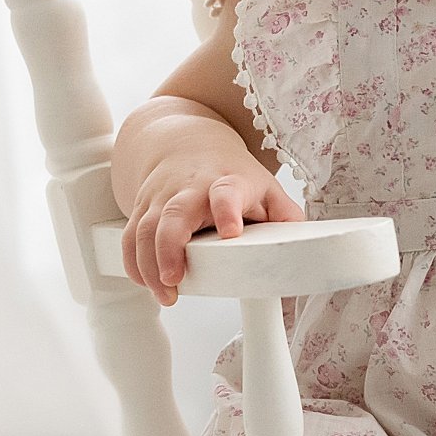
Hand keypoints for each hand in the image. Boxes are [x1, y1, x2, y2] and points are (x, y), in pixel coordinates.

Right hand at [120, 155, 305, 306]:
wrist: (187, 143)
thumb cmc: (231, 174)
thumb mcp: (264, 188)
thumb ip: (284, 217)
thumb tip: (305, 251)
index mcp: (228, 182)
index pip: (227, 191)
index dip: (227, 210)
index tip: (231, 232)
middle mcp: (190, 188)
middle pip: (174, 213)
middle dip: (170, 248)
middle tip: (175, 278)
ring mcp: (162, 197)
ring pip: (145, 228)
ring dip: (149, 264)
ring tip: (165, 293)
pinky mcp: (141, 207)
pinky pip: (129, 236)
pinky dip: (132, 262)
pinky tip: (145, 282)